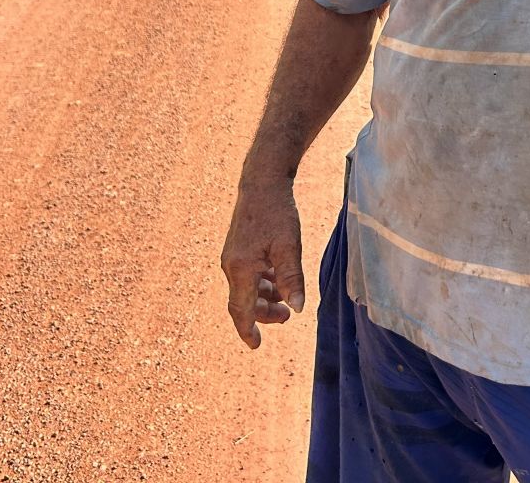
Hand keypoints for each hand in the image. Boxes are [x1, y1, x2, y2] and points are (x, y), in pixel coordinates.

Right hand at [221, 177, 306, 348]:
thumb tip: (297, 308)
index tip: (256, 346)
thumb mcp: (289, 246)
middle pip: (244, 301)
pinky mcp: (238, 248)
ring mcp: (233, 256)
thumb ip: (291, 279)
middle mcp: (231, 266)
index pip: (241, 310)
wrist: (262, 183)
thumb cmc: (277, 212)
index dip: (248, 330)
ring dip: (264, 298)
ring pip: (246, 288)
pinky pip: (247, 275)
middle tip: (287, 317)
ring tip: (285, 299)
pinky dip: (261, 283)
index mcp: (241, 269)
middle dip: (263, 314)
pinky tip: (277, 279)